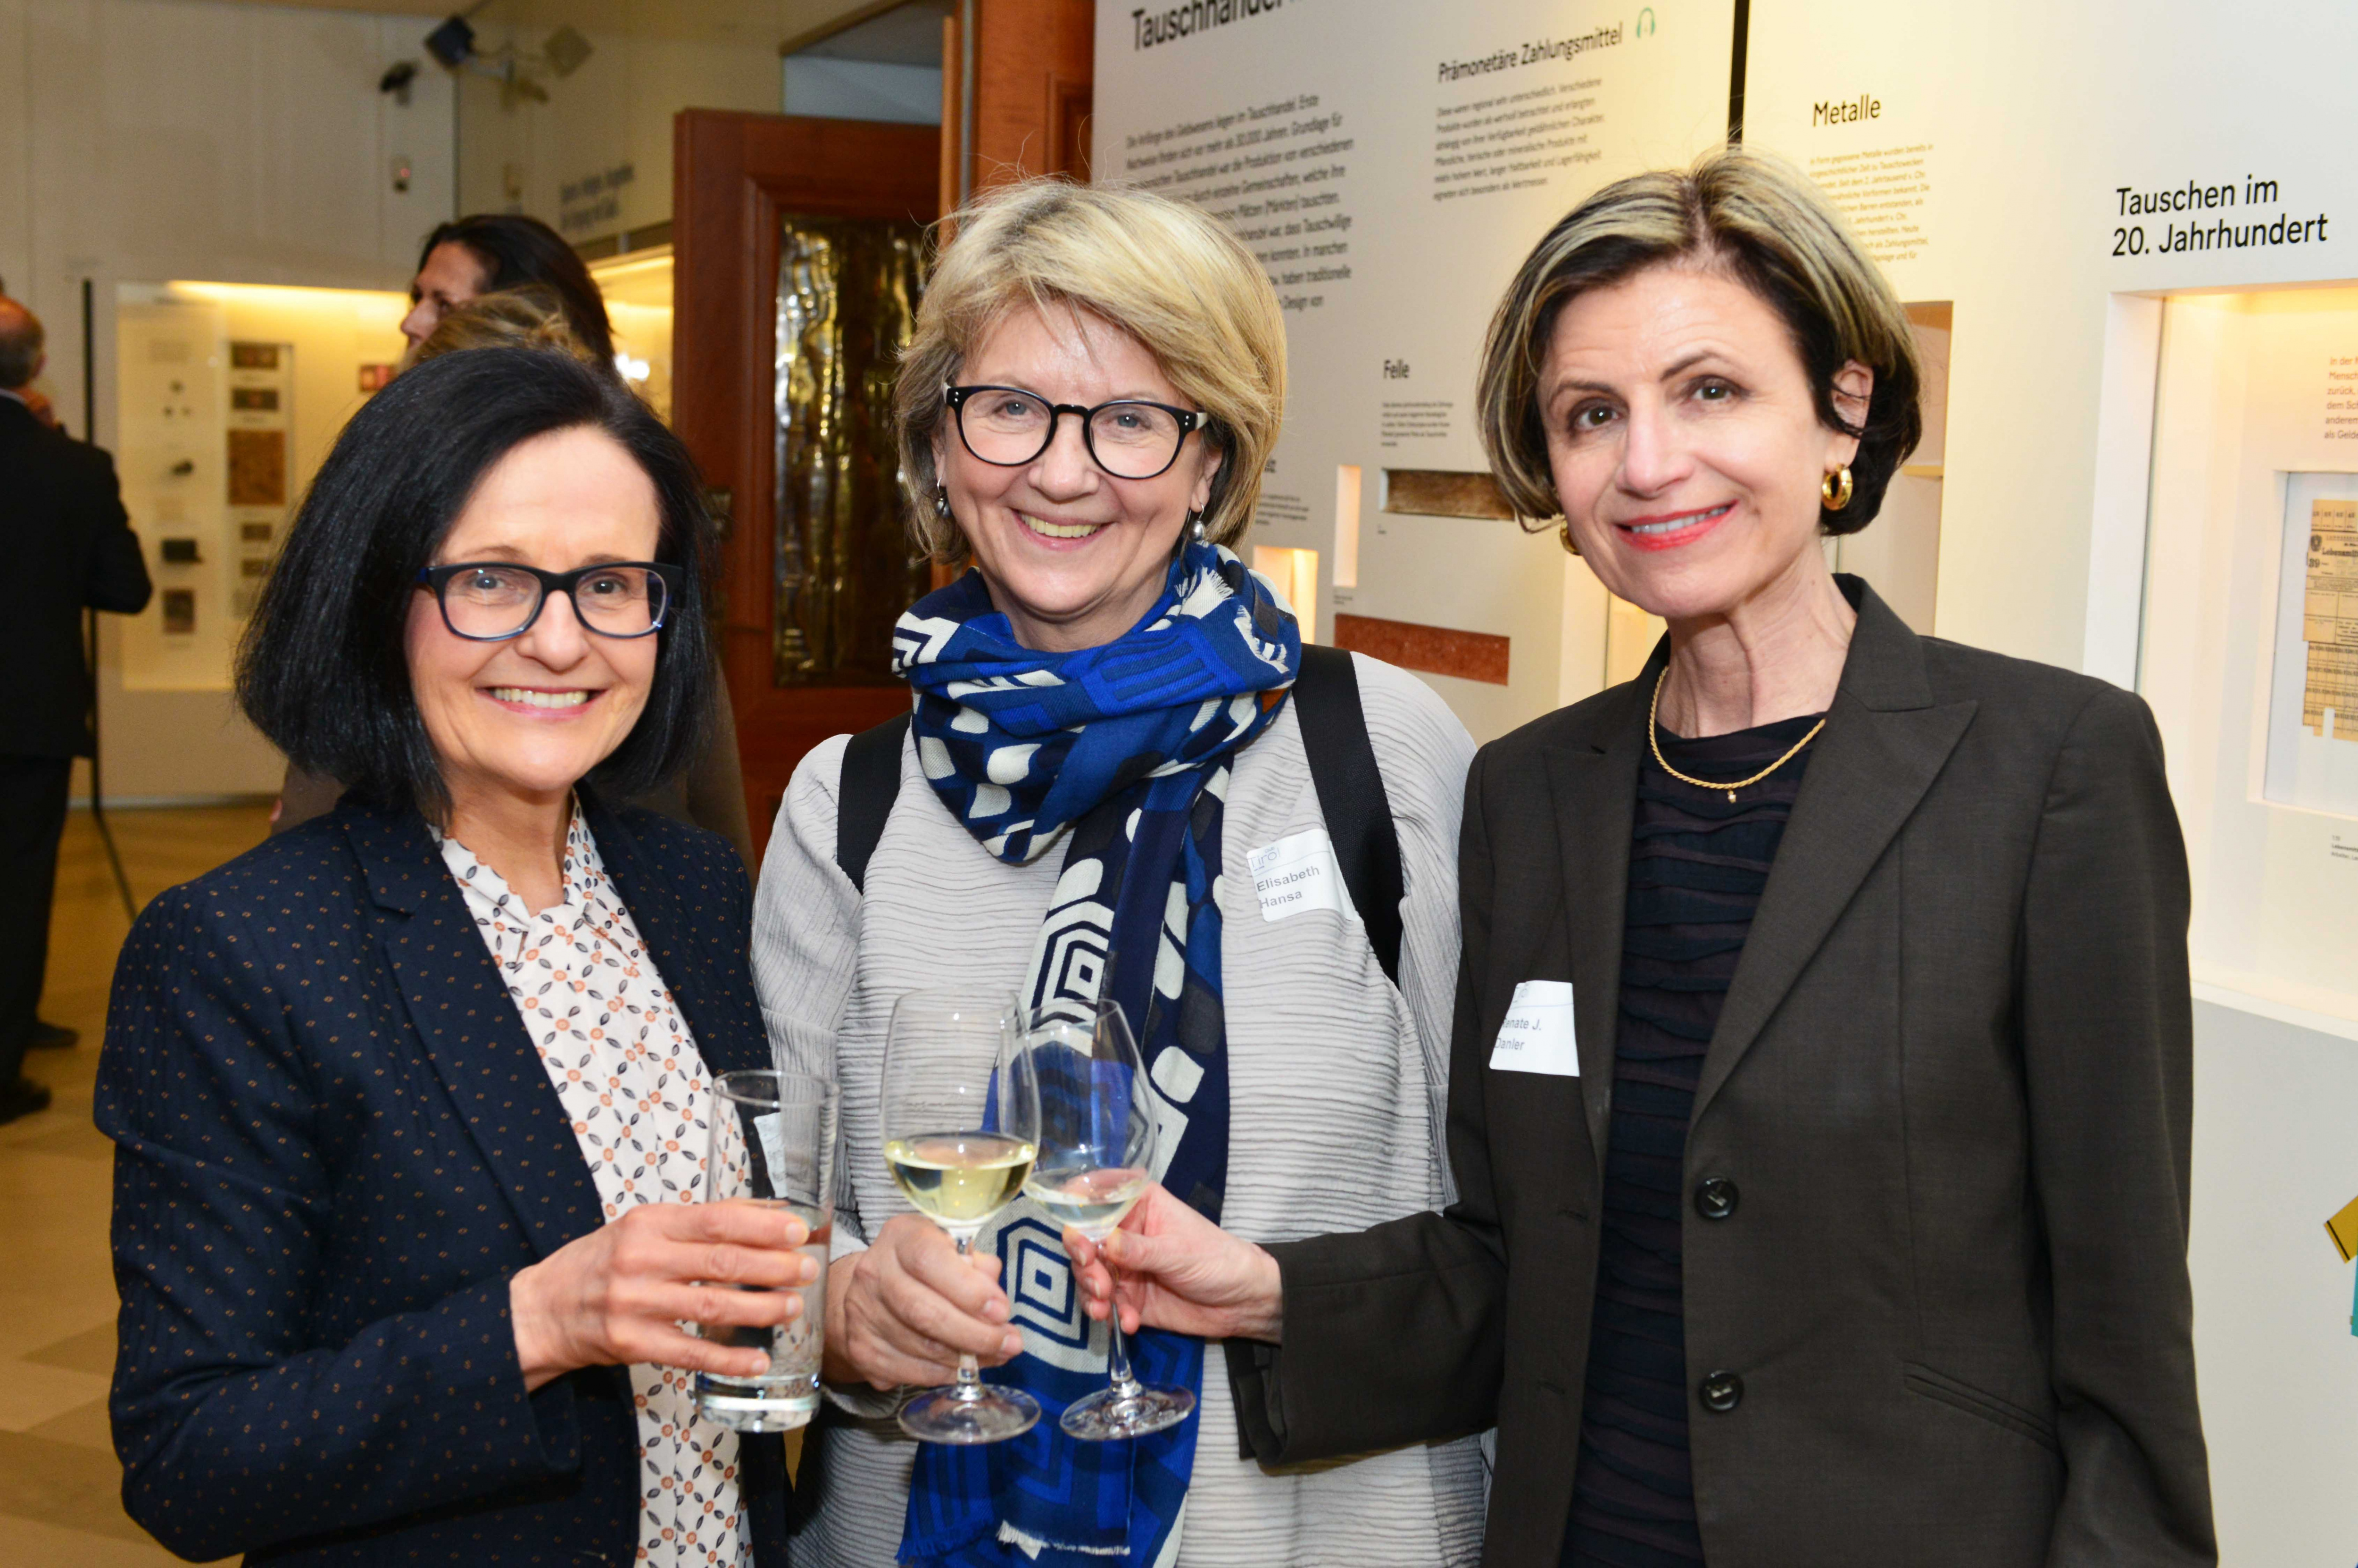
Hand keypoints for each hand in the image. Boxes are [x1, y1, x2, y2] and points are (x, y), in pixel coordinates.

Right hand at [508, 1199, 813, 1392]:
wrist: (542, 1309)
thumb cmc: (602, 1263)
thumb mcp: (643, 1228)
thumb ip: (699, 1222)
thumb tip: (766, 1211)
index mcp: (649, 1223)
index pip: (716, 1219)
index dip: (762, 1225)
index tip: (798, 1229)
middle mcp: (642, 1259)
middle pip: (720, 1261)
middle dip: (773, 1266)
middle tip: (808, 1269)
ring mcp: (635, 1303)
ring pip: (711, 1305)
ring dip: (760, 1309)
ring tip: (794, 1308)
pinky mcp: (630, 1343)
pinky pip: (689, 1351)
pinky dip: (728, 1357)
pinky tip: (758, 1361)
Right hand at [823, 1213, 1024, 1389]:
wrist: (873, 1291)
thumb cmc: (926, 1266)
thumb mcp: (953, 1249)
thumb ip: (977, 1267)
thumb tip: (996, 1299)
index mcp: (899, 1238)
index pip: (929, 1260)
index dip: (968, 1289)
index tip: (1001, 1310)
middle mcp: (874, 1273)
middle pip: (925, 1312)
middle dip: (975, 1334)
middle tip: (1009, 1343)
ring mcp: (863, 1315)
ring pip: (921, 1347)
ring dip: (966, 1358)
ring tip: (997, 1356)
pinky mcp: (862, 1351)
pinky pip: (911, 1372)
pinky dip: (945, 1374)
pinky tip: (966, 1368)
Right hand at [1065, 1183, 1282, 1342]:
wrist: (1242, 1302)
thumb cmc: (1217, 1259)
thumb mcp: (1178, 1251)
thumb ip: (1138, 1249)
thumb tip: (1102, 1242)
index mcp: (1138, 1205)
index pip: (1096, 1199)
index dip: (1078, 1216)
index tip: (1079, 1240)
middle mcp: (1124, 1232)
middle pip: (1084, 1243)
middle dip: (1085, 1266)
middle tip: (1100, 1284)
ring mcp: (1124, 1266)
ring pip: (1089, 1276)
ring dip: (1092, 1294)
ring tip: (1106, 1309)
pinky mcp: (1129, 1297)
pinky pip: (1105, 1304)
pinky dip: (1111, 1316)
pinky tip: (1129, 1323)